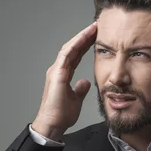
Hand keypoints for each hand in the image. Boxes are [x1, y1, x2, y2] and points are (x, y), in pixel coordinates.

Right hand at [32, 22, 96, 139]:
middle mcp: (58, 69)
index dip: (86, 44)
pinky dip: (76, 44)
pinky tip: (84, 37)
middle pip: (73, 48)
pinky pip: (67, 55)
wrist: (53, 124)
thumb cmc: (61, 114)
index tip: (97, 36)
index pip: (76, 55)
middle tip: (97, 26)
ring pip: (70, 47)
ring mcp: (56, 70)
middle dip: (85, 36)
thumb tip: (85, 82)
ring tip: (93, 27)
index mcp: (63, 74)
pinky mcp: (57, 74)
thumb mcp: (76, 99)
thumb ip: (80, 89)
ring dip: (81, 37)